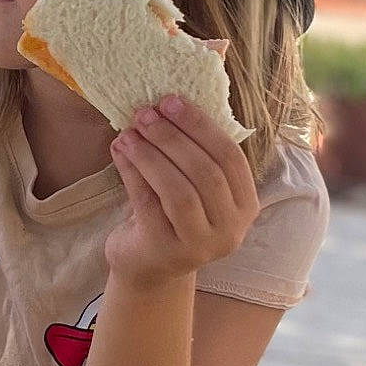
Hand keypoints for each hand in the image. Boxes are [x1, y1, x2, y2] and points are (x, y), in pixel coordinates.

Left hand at [104, 95, 258, 289]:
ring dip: (152, 155)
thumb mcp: (190, 184)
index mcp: (245, 205)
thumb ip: (189, 152)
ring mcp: (201, 244)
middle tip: (144, 114)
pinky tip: (120, 152)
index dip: (201, 125)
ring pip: (179, 190)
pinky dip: (133, 173)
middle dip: (173, 137)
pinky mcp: (167, 252)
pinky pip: (149, 204)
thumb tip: (162, 105)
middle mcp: (231, 229)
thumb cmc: (170, 215)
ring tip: (129, 133)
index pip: (230, 157)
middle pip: (206, 172)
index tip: (171, 100)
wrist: (147, 265)